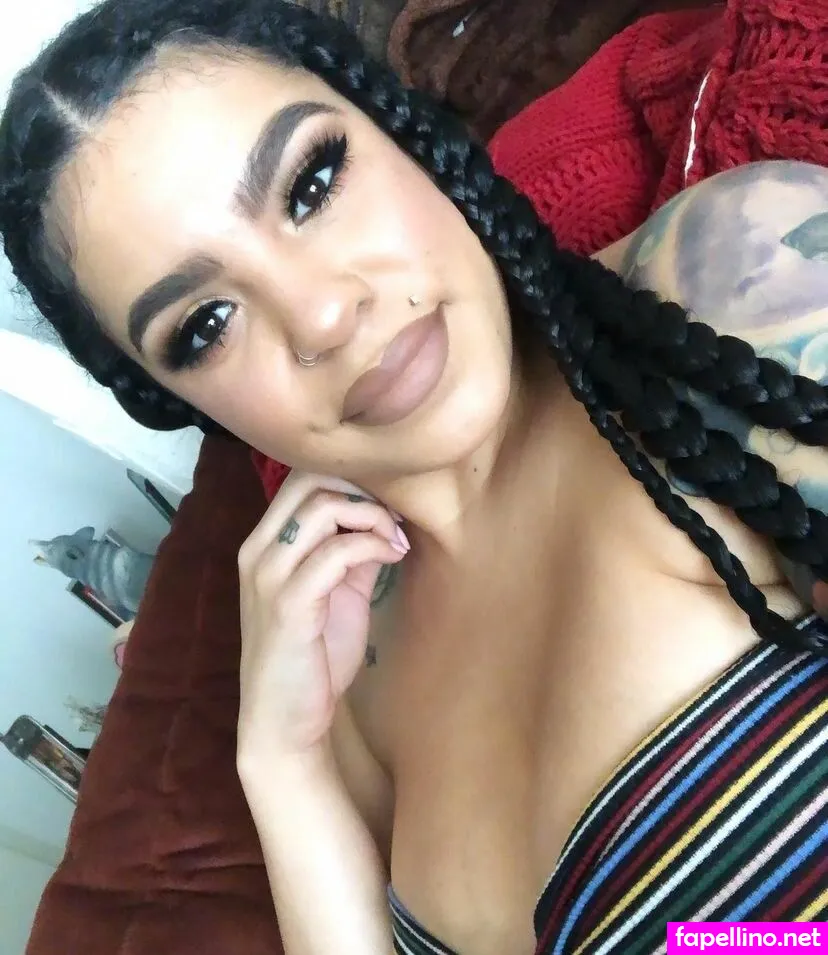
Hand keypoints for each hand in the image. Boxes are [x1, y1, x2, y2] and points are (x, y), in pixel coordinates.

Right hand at [236, 471, 408, 764]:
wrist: (284, 723)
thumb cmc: (311, 657)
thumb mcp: (336, 593)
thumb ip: (351, 553)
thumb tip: (384, 519)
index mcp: (264, 544)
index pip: (301, 478)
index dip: (350, 480)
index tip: (386, 506)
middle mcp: (258, 551)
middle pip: (310, 481)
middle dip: (363, 492)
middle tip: (394, 519)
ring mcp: (269, 575)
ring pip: (324, 507)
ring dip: (373, 517)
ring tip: (396, 541)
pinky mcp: (288, 603)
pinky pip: (337, 551)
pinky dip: (373, 545)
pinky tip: (392, 557)